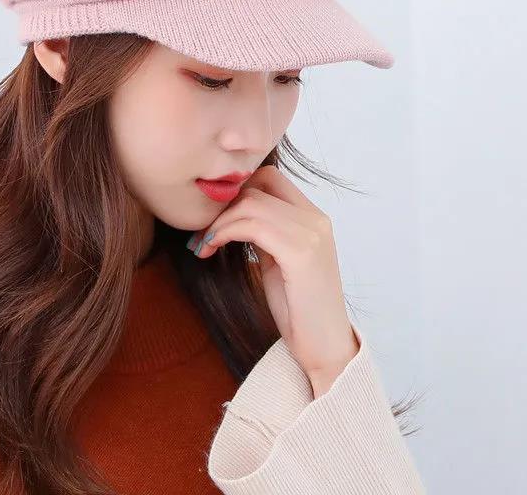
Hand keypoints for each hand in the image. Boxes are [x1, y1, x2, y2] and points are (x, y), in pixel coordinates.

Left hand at [189, 164, 359, 390]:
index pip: (270, 177)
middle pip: (257, 186)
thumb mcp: (277, 260)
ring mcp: (311, 234)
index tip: (216, 217)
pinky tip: (211, 248)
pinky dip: (224, 232)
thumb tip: (231, 214)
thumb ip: (264, 232)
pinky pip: (252, 225)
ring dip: (218, 222)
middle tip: (202, 232)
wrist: (324, 348)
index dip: (238, 190)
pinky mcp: (301, 253)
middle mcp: (316, 219)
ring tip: (204, 244)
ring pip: (251, 204)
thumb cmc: (297, 308)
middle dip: (223, 206)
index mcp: (313, 217)